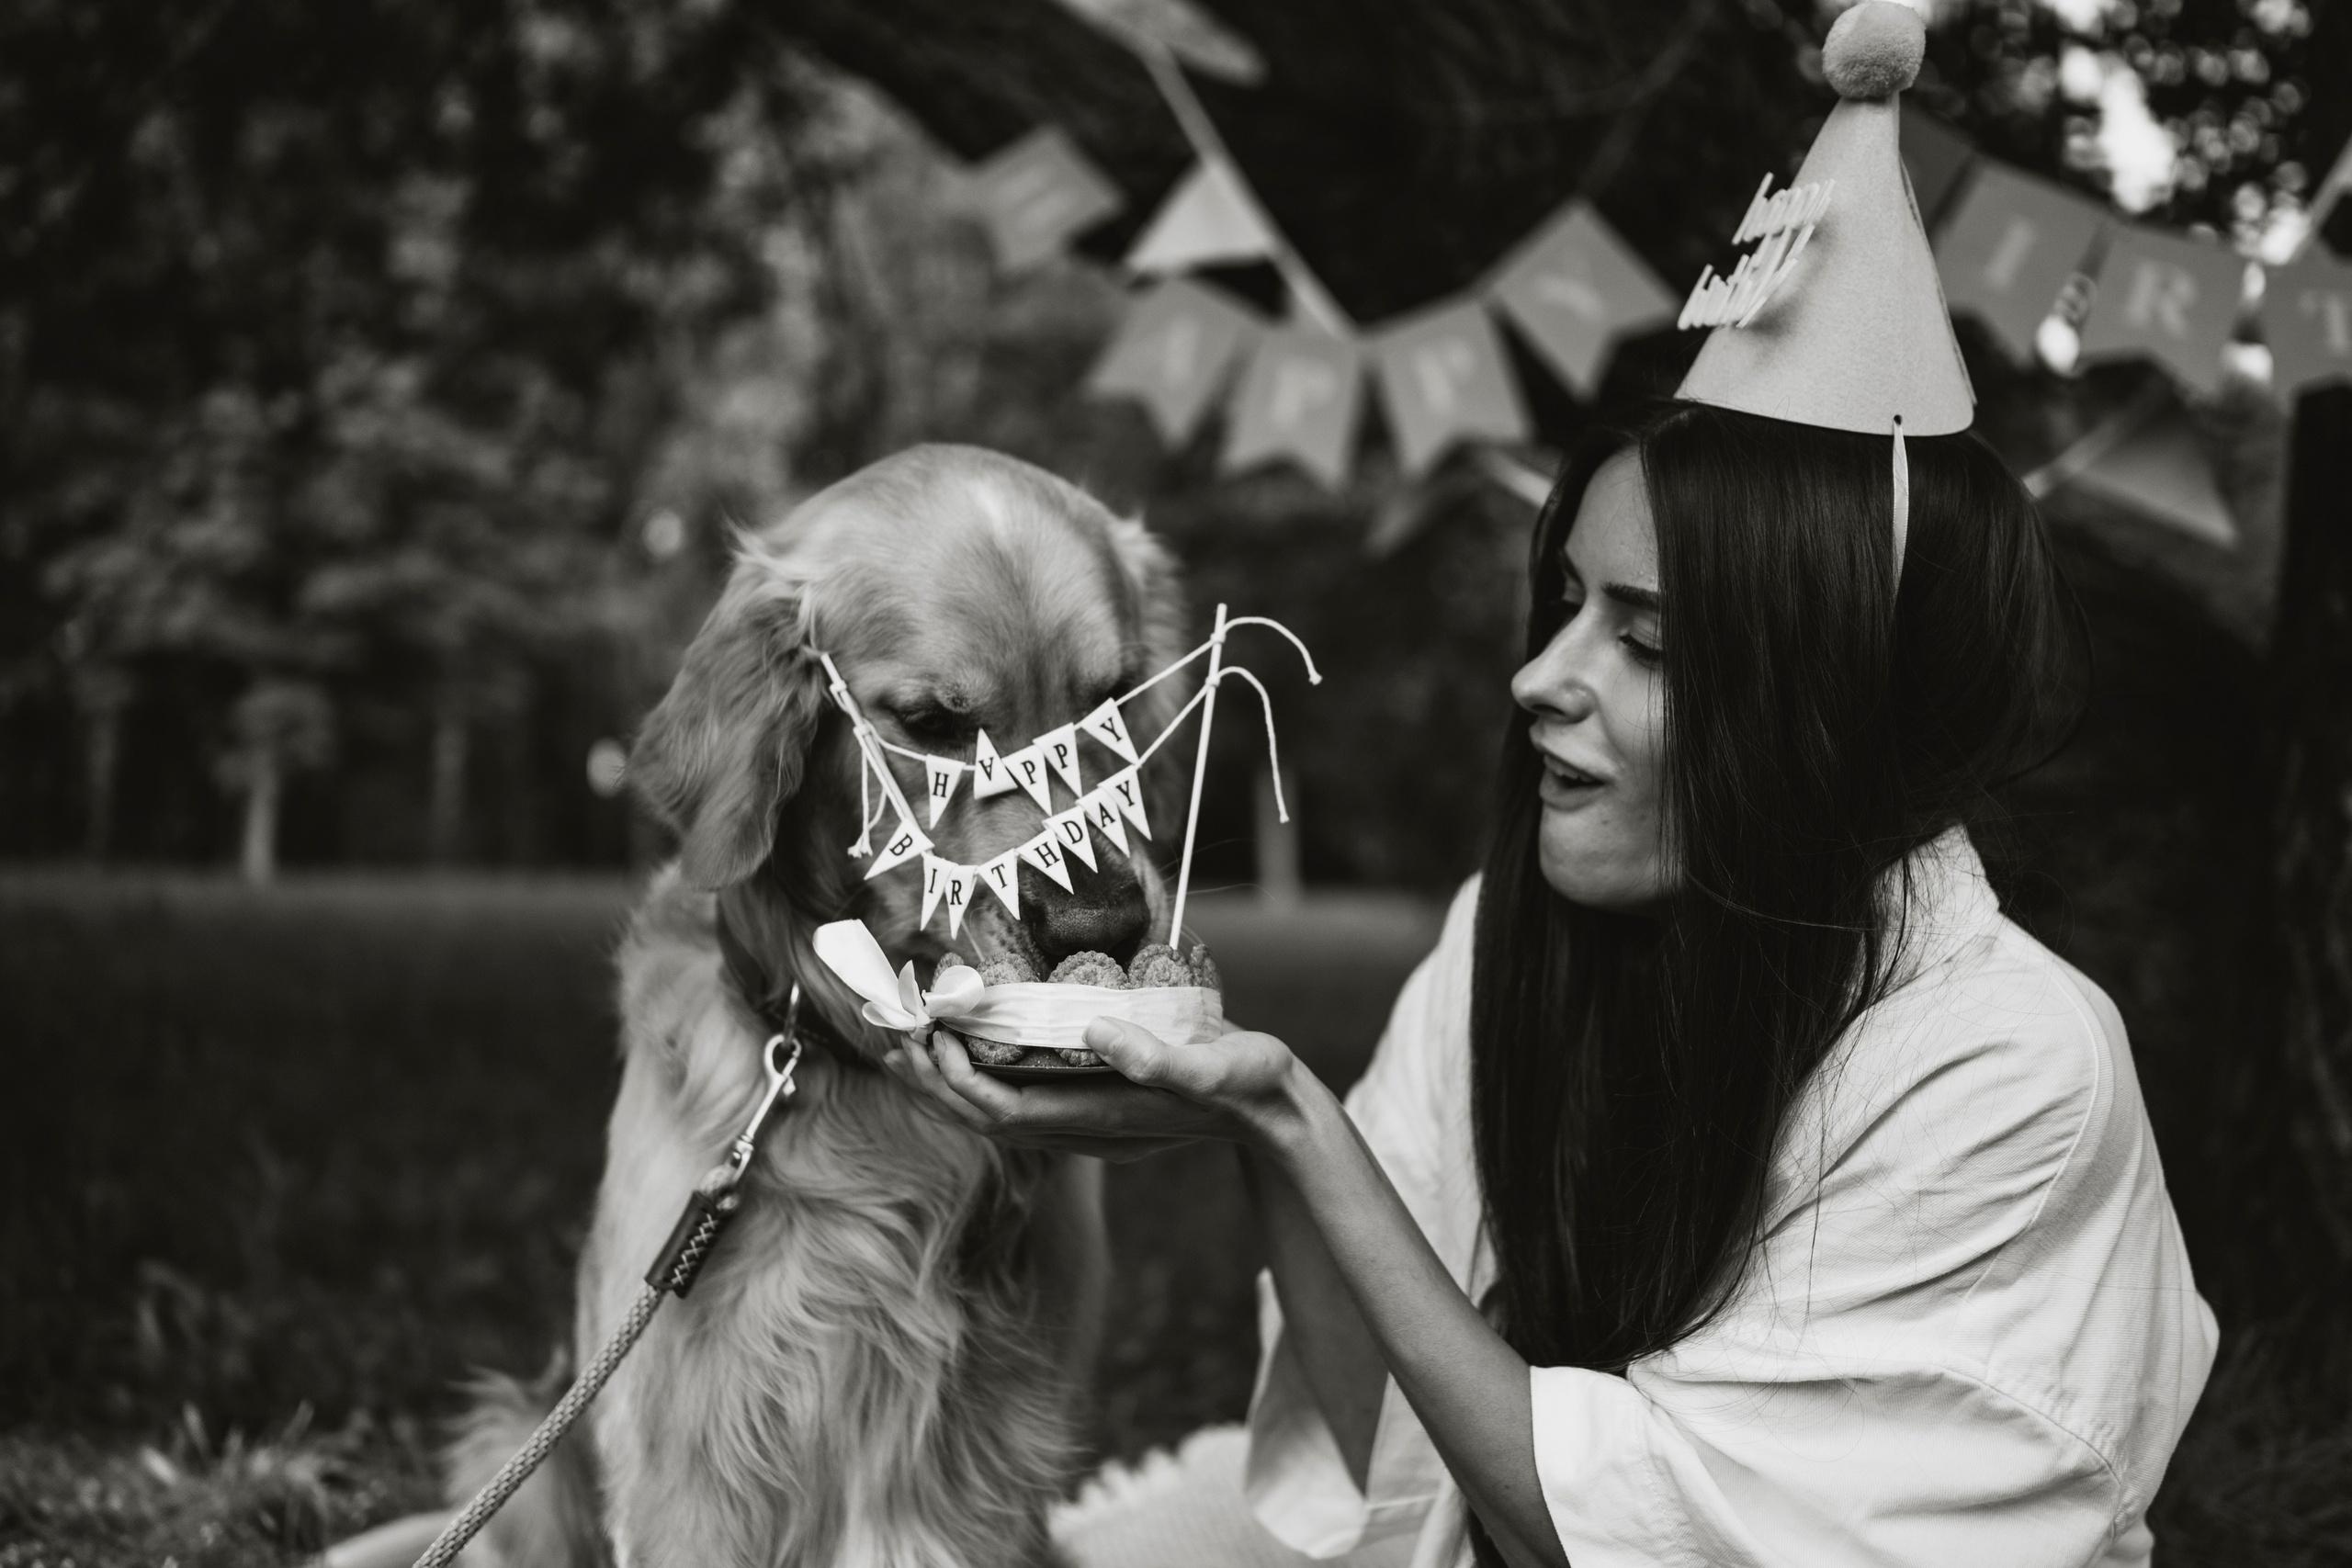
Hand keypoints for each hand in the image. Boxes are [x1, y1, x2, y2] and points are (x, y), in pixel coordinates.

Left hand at [883, 1018, 1309, 1160]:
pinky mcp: (1092, 1103)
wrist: (1273, 1111)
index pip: (1002, 1109)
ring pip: (993, 1109)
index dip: (955, 1077)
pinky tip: (970, 1042)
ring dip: (947, 1077)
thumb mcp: (1214, 1067)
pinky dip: (980, 1069)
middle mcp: (1081, 1127)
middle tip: (889, 1030)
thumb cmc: (1249, 1085)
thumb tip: (1095, 1030)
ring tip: (909, 1038)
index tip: (927, 1031)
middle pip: (982, 1115)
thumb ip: (1159, 1058)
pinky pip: (1016, 1093)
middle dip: (931, 1078)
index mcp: (1099, 1119)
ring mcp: (1084, 1120)